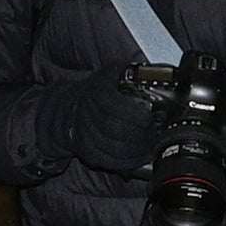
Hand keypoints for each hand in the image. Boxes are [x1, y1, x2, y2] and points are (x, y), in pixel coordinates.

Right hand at [38, 68, 164, 176]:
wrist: (71, 109)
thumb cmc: (97, 91)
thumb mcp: (111, 72)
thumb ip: (128, 68)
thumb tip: (145, 64)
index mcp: (95, 93)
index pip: (111, 105)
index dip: (133, 113)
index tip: (149, 116)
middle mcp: (86, 115)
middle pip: (114, 129)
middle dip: (139, 133)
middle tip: (154, 132)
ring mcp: (85, 136)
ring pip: (114, 149)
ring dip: (137, 150)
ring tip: (151, 145)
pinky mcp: (88, 153)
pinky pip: (110, 162)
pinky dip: (129, 162)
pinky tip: (142, 157)